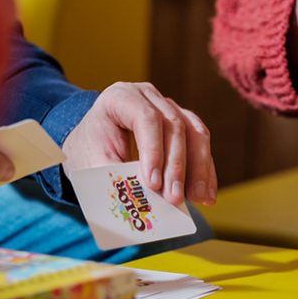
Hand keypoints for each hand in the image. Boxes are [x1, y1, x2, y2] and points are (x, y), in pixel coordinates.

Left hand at [62, 82, 216, 205]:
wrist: (94, 142)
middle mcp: (150, 97)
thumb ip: (116, 178)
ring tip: (199, 199)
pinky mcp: (185, 125)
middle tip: (175, 198)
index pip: (145, 118)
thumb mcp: (91, 163)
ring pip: (195, 134)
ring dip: (199, 170)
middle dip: (177, 166)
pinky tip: (207, 196)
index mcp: (121, 97)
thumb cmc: (90, 150)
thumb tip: (143, 201)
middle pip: (174, 126)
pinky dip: (205, 172)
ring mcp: (171, 108)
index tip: (153, 184)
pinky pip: (201, 146)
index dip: (153, 150)